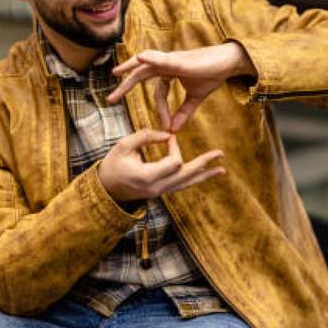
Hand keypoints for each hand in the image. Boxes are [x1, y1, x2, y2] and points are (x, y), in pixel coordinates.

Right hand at [98, 129, 224, 201]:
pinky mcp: (161, 192)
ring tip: (222, 170)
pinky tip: (206, 174)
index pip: (174, 162)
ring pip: (187, 183)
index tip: (168, 136)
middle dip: (204, 163)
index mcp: (147, 177)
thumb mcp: (123, 146)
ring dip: (204, 175)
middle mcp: (157, 188)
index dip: (174, 147)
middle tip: (220, 154)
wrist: (106, 189)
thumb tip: (168, 134)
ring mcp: (160, 192)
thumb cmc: (113, 165)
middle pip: (187, 175)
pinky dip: (194, 179)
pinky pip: (182, 186)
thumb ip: (145, 137)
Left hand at [107, 42, 255, 132]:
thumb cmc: (212, 75)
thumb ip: (184, 112)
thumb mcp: (196, 98)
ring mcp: (172, 60)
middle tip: (110, 100)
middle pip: (141, 75)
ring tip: (115, 73)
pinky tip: (139, 58)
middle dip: (125, 87)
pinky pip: (162, 60)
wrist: (229, 63)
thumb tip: (173, 129)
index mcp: (170, 72)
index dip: (162, 110)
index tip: (167, 127)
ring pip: (145, 65)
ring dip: (129, 69)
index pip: (158, 92)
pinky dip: (150, 59)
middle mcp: (167, 64)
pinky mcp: (180, 60)